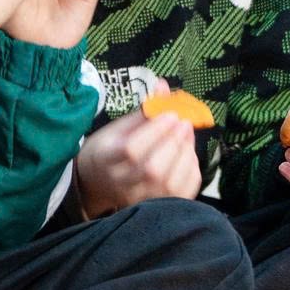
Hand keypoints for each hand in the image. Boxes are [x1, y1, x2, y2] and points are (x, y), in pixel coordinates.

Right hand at [76, 105, 204, 215]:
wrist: (97, 184)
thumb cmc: (108, 150)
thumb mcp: (116, 128)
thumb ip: (143, 110)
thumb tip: (164, 85)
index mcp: (105, 160)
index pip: (132, 149)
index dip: (156, 130)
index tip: (171, 113)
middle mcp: (121, 184)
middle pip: (153, 167)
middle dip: (174, 141)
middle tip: (184, 121)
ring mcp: (141, 199)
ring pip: (170, 181)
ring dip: (186, 152)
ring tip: (188, 133)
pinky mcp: (158, 205)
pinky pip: (183, 190)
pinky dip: (191, 169)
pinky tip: (188, 153)